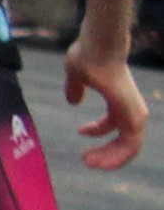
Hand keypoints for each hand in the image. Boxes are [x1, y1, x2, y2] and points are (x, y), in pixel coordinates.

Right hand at [71, 39, 148, 168]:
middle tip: (87, 161)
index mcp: (119, 100)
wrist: (99, 47)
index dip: (98, 133)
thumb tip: (74, 101)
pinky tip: (101, 161)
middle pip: (123, 139)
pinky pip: (131, 144)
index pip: (114, 124)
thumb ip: (75, 88)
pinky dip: (118, 156)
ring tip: (90, 163)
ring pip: (129, 145)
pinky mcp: (133, 115)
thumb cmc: (88, 56)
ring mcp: (134, 112)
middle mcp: (130, 108)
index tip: (80, 135)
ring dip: (111, 158)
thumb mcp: (76, 76)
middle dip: (106, 152)